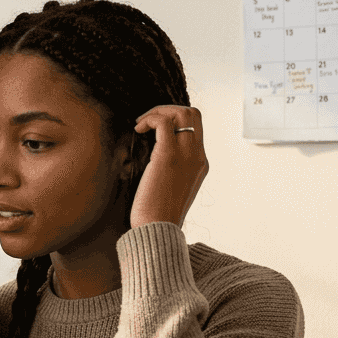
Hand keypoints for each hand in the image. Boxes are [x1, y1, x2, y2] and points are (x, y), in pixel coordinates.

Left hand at [130, 105, 208, 228]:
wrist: (157, 229)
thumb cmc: (157, 213)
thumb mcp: (171, 187)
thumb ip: (170, 169)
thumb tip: (153, 157)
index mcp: (200, 164)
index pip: (195, 128)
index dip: (175, 119)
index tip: (154, 127)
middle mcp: (198, 156)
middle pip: (193, 114)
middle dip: (168, 109)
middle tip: (147, 120)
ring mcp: (186, 155)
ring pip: (182, 113)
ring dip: (158, 111)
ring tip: (141, 123)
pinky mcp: (168, 156)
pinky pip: (164, 122)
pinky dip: (150, 119)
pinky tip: (138, 130)